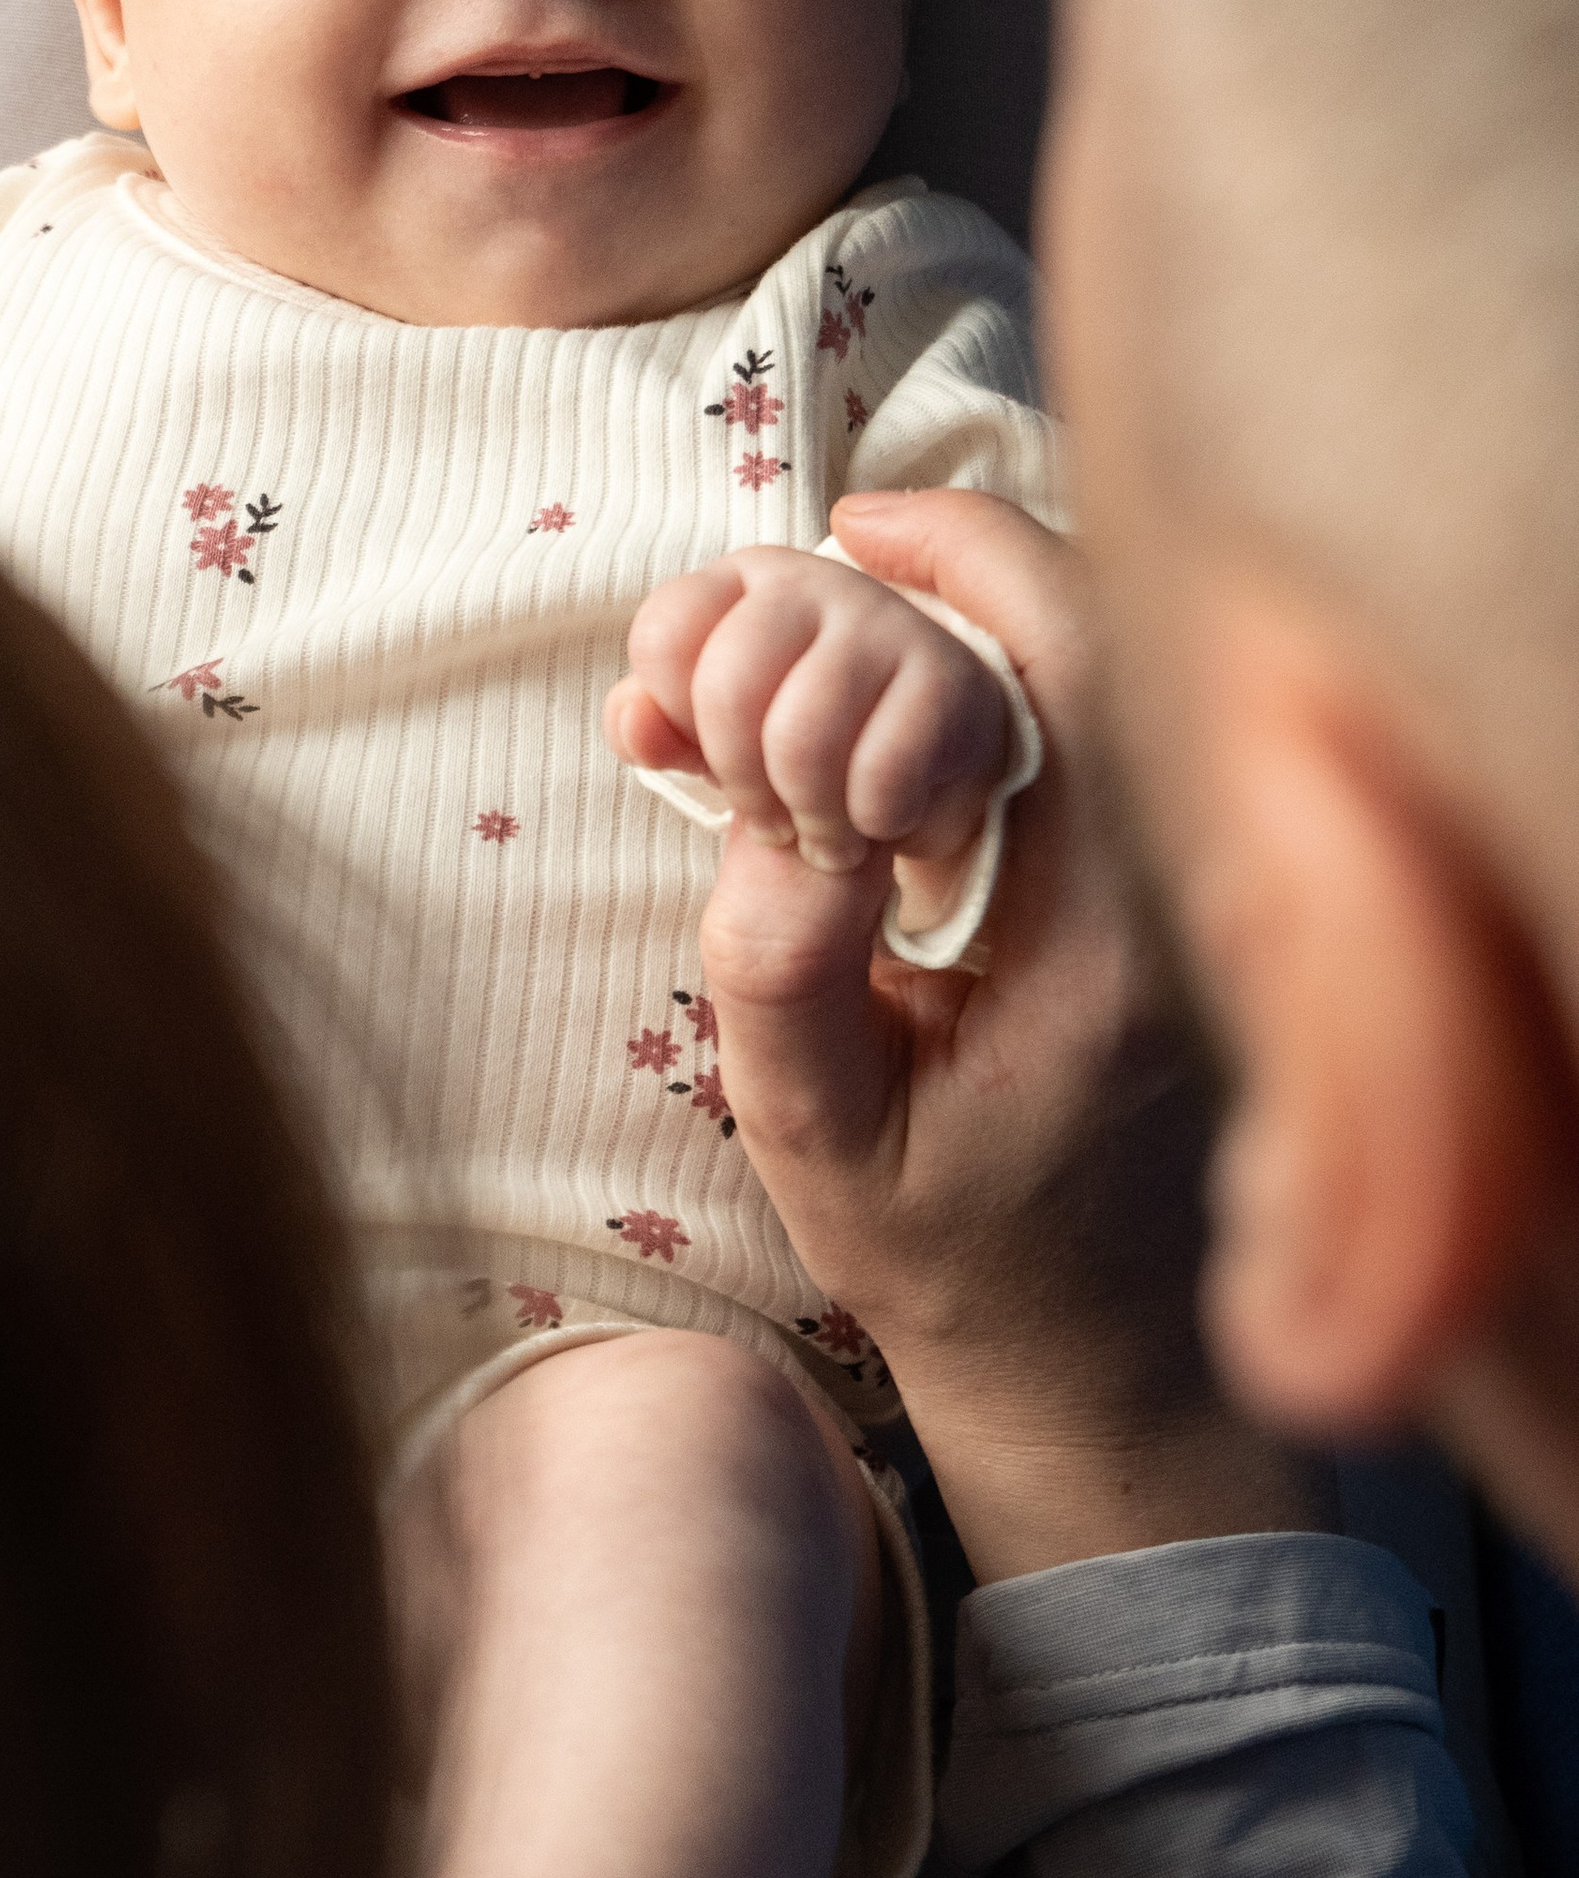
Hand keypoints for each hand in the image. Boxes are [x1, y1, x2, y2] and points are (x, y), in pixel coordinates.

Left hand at [606, 540, 1010, 888]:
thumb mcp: (711, 733)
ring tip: (823, 836)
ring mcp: (883, 619)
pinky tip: (876, 823)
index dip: (676, 718)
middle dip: (743, 785)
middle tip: (773, 822)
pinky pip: (878, 772)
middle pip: (727, 692)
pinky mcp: (948, 676)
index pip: (664, 635)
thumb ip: (653, 725)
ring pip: (800, 740)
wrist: (932, 749)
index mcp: (741, 581)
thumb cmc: (805, 732)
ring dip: (809, 818)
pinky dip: (868, 821)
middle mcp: (810, 579)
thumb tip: (634, 722)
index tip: (710, 755)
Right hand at [668, 491, 1330, 1581]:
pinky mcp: (1116, 881)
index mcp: (1106, 929)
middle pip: (1038, 633)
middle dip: (863, 603)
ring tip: (723, 693)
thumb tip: (761, 815)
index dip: (953, 558)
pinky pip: (1027, 734)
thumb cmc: (957, 1250)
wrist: (1084, 1349)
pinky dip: (905, 701)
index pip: (1063, 662)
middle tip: (723, 632)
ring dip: (871, 643)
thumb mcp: (827, 1140)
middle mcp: (1153, 875)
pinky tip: (776, 738)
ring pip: (1033, 669)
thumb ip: (784, 977)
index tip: (838, 528)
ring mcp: (1147, 876)